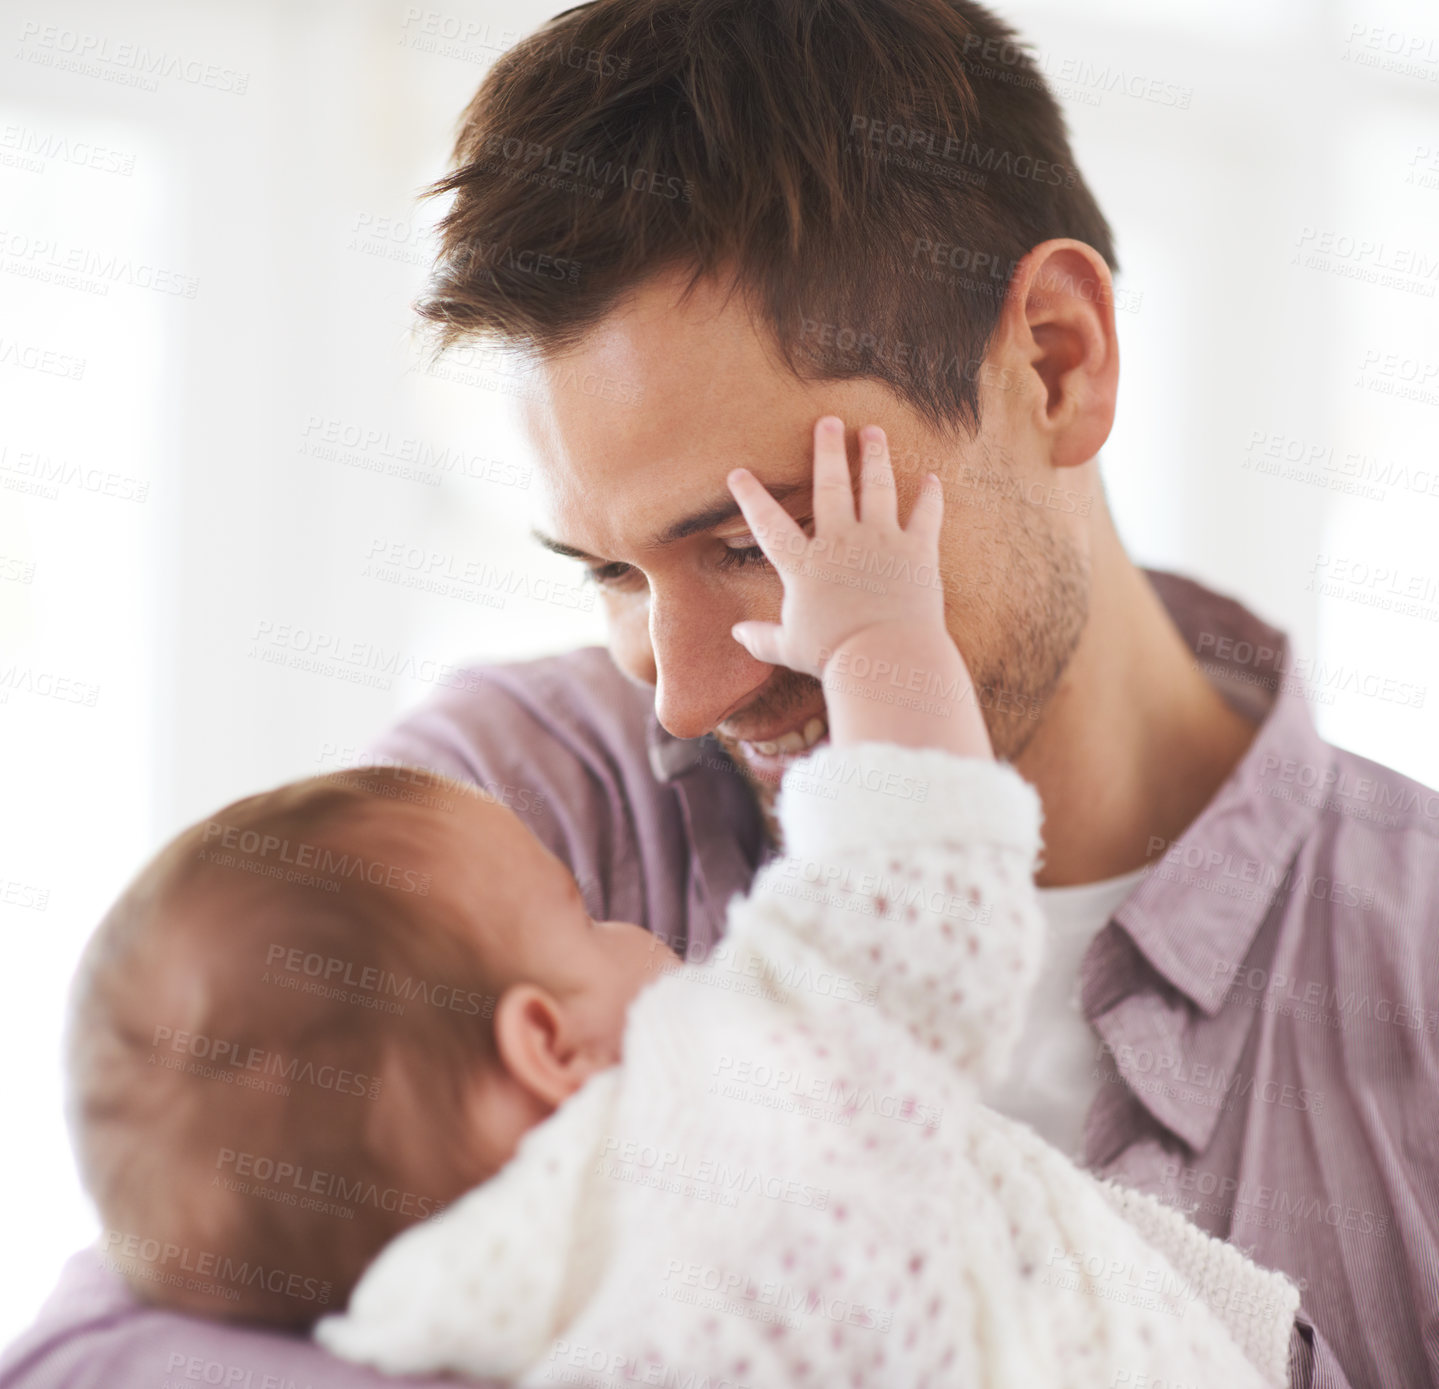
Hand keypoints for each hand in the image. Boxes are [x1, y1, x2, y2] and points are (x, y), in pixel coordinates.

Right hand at [726, 416, 946, 678]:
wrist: (886, 658)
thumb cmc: (834, 657)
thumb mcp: (790, 647)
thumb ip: (762, 637)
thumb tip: (737, 634)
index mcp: (804, 566)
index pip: (769, 524)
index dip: (751, 496)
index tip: (738, 472)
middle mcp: (840, 543)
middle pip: (829, 485)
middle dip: (827, 449)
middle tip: (828, 421)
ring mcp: (880, 541)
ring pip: (876, 487)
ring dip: (874, 456)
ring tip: (873, 431)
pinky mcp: (917, 550)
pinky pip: (925, 515)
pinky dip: (929, 497)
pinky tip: (931, 480)